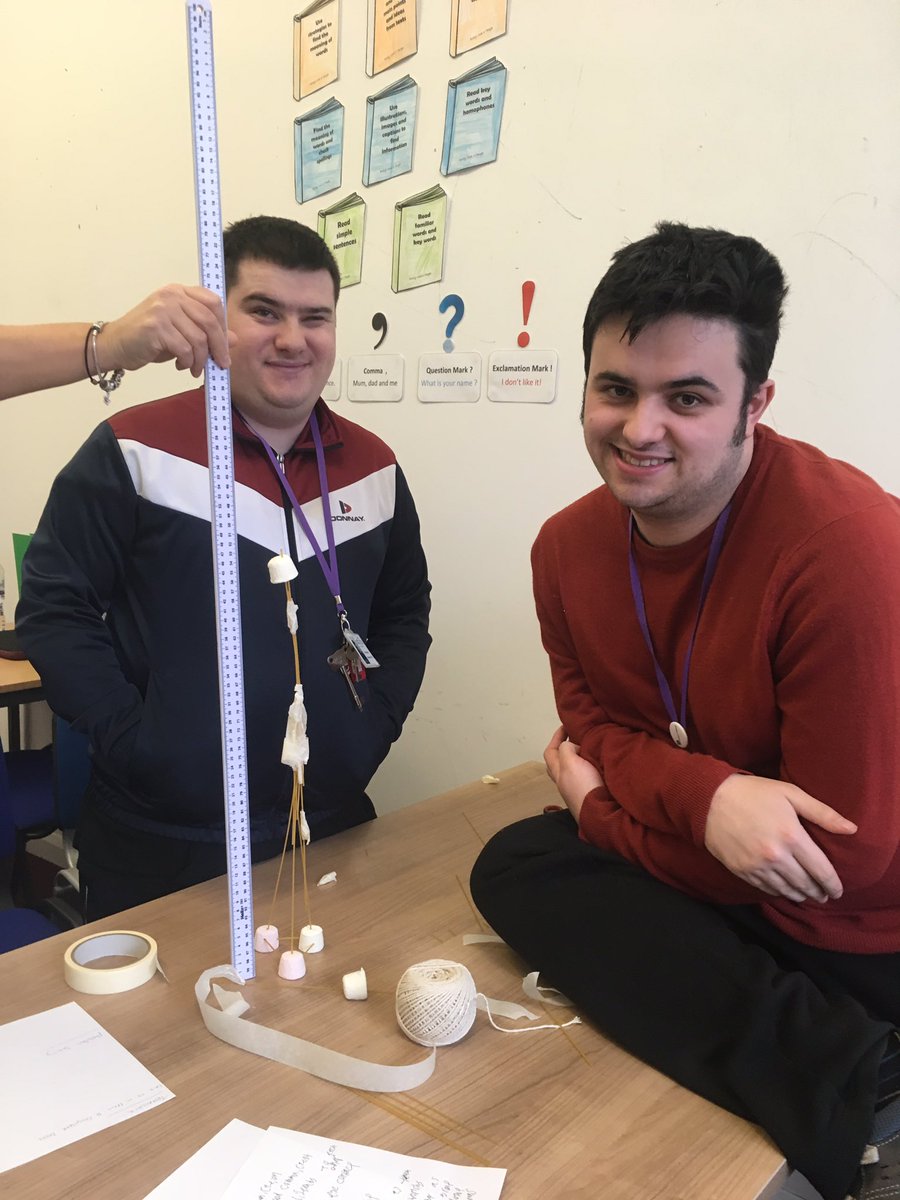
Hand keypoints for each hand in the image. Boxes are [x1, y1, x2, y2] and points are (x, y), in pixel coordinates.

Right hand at [99, 284, 232, 375]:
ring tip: (193, 368)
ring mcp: (163, 309)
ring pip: (198, 338)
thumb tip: (235, 339)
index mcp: (179, 292)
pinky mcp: (156, 326)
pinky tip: (181, 366)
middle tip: (221, 364)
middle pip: (209, 320)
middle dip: (218, 347)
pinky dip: (187, 362)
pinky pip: (185, 348)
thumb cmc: (149, 339)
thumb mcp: (181, 332)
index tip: (226, 347)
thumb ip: (205, 332)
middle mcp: (172, 295)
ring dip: (200, 359)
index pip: (213, 302)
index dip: (224, 326)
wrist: (115, 345)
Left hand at [544, 726, 603, 822]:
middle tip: (579, 736)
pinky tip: (601, 761)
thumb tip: (572, 747)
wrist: (601, 814)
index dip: (556, 737)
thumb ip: (566, 750)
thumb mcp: (570, 762)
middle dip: (566, 747)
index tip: (567, 725)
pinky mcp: (592, 794)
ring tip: (592, 746)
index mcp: (558, 773)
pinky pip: (588, 775)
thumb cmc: (583, 788)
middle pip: (559, 761)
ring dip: (580, 757)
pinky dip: (591, 766)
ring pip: (575, 768)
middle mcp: (565, 782)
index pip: (550, 751)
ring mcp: (578, 789)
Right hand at [704, 774, 856, 902]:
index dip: (833, 884)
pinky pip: (767, 890)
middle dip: (819, 893)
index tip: (838, 891)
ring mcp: (758, 866)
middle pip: (806, 884)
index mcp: (792, 836)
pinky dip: (780, 892)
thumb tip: (852, 829)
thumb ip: (822, 813)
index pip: (821, 870)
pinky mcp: (742, 871)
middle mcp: (776, 856)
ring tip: (807, 894)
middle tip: (825, 895)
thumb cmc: (753, 793)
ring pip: (787, 891)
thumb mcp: (790, 794)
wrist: (709, 799)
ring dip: (801, 895)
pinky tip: (785, 889)